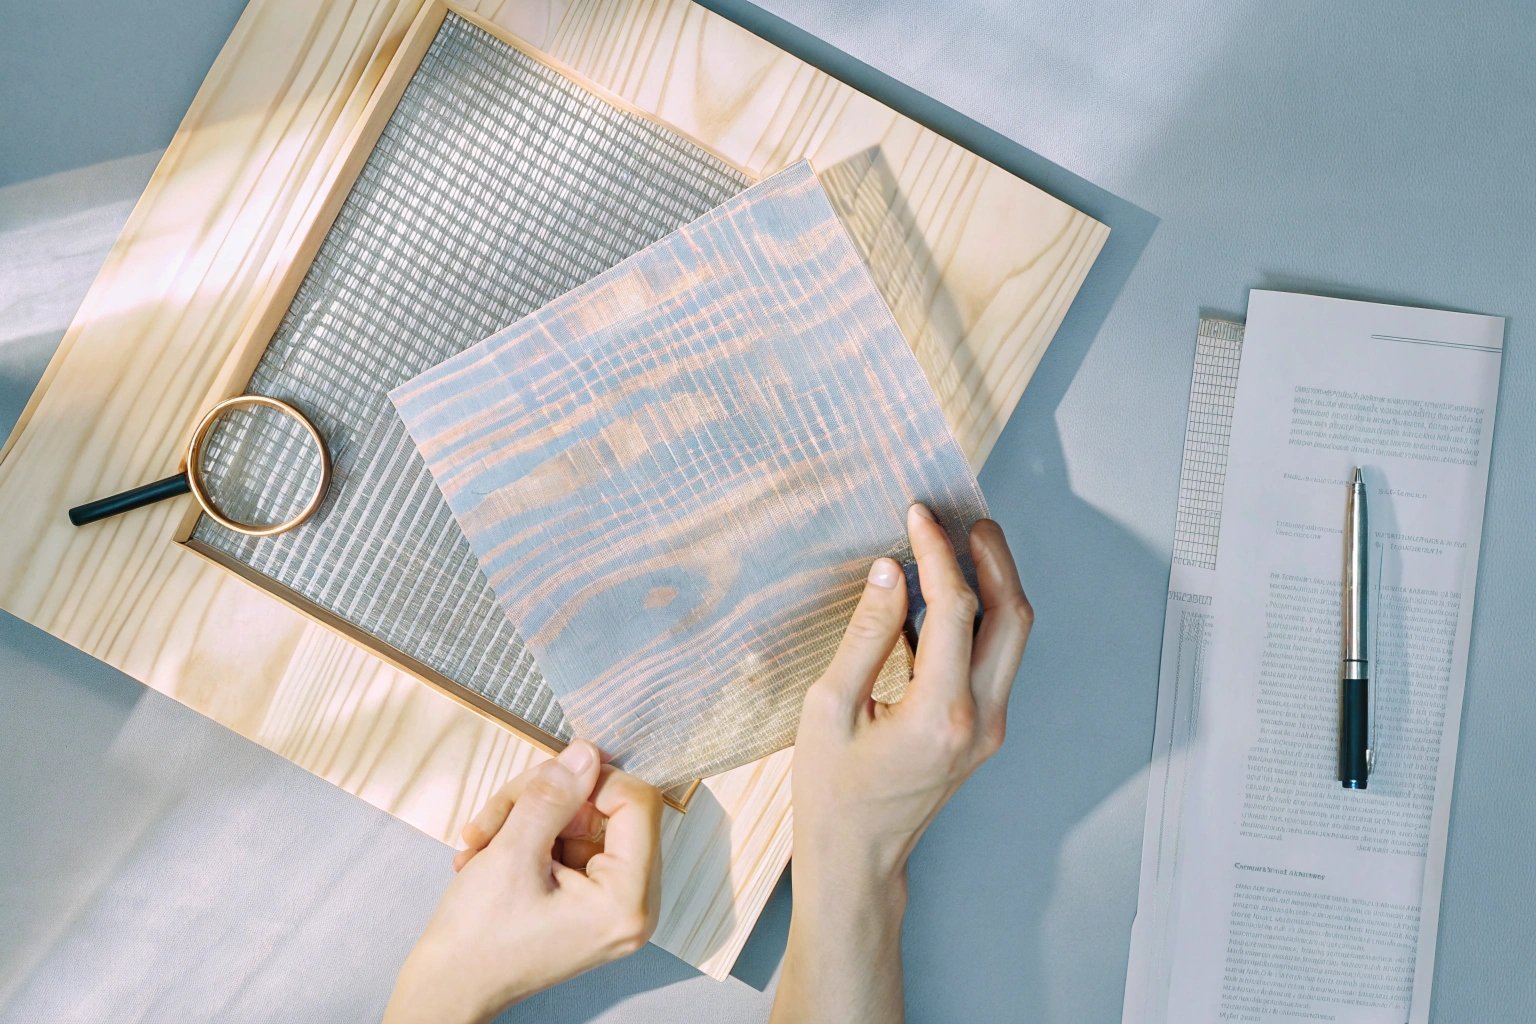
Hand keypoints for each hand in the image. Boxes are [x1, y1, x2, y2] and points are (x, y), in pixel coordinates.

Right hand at [384, 741, 663, 1023]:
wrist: (447, 989)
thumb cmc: (476, 941)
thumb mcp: (510, 854)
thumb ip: (552, 797)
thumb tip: (585, 754)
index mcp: (627, 900)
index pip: (637, 803)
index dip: (591, 780)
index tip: (544, 781)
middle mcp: (632, 904)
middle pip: (605, 810)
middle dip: (545, 802)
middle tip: (496, 816)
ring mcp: (609, 903)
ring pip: (580, 821)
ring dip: (526, 818)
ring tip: (480, 841)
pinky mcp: (587, 901)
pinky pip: (568, 844)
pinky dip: (527, 838)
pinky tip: (488, 854)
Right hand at [773, 505, 1031, 1023]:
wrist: (857, 861)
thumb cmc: (831, 793)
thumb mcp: (828, 709)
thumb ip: (865, 636)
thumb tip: (889, 570)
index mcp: (939, 714)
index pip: (955, 609)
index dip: (937, 553)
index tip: (917, 515)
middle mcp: (980, 720)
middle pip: (1013, 617)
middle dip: (995, 559)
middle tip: (966, 519)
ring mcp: (989, 728)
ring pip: (1013, 638)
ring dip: (994, 586)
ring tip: (959, 545)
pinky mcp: (983, 731)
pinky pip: (993, 660)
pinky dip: (979, 619)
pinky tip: (941, 598)